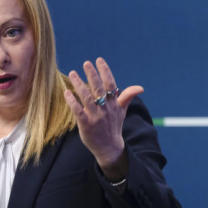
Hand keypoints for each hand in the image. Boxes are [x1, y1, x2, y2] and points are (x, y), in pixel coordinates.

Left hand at [63, 58, 143, 179]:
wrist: (109, 148)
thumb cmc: (114, 127)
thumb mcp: (122, 111)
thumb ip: (127, 97)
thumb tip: (140, 87)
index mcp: (114, 104)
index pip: (110, 84)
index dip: (105, 71)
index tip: (99, 60)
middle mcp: (105, 109)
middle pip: (98, 89)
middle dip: (92, 74)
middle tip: (85, 63)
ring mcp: (95, 117)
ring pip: (86, 98)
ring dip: (79, 84)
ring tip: (73, 73)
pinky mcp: (85, 125)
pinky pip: (78, 111)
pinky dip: (72, 101)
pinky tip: (67, 92)